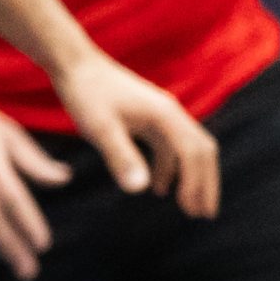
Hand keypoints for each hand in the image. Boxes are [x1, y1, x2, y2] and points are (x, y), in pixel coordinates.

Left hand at [51, 51, 220, 217]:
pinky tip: (158, 187)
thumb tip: (140, 188)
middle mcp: (170, 113)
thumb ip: (121, 156)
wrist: (74, 64)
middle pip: (201, 150)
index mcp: (165, 115)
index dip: (197, 184)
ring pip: (188, 149)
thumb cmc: (86, 94)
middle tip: (204, 215)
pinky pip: (169, 145)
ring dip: (190, 178)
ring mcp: (161, 114)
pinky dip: (170, 167)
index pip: (194, 154)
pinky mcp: (149, 116)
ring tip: (187, 207)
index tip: (195, 212)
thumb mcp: (100, 128)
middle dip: (205, 183)